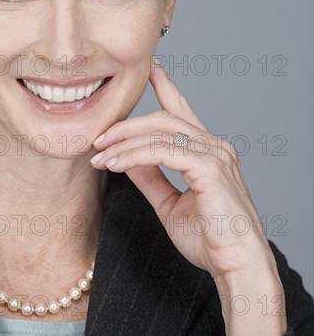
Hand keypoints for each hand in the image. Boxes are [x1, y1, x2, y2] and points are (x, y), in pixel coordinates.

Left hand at [91, 61, 271, 278]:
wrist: (236, 266)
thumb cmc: (210, 238)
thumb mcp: (169, 203)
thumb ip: (151, 177)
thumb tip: (127, 158)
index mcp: (208, 151)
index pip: (182, 111)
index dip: (165, 87)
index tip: (150, 69)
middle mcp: (214, 146)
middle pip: (163, 119)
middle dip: (127, 124)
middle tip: (98, 137)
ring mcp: (214, 154)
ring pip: (160, 131)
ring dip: (124, 141)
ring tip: (99, 154)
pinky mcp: (209, 168)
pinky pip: (162, 152)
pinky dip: (133, 155)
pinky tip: (113, 163)